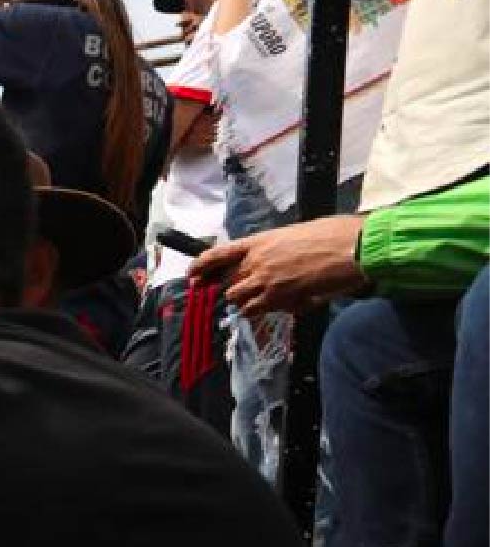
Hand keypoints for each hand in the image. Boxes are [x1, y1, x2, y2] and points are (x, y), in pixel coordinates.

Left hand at [187, 215, 367, 316]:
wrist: (356, 247)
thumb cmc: (335, 235)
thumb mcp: (297, 235)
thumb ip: (277, 251)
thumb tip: (272, 264)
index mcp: (260, 241)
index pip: (218, 254)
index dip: (200, 266)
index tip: (192, 276)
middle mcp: (256, 261)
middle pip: (227, 283)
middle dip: (232, 289)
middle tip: (243, 293)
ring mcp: (265, 281)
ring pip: (238, 300)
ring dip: (247, 303)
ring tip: (266, 299)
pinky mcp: (279, 298)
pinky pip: (257, 310)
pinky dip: (264, 311)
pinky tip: (282, 305)